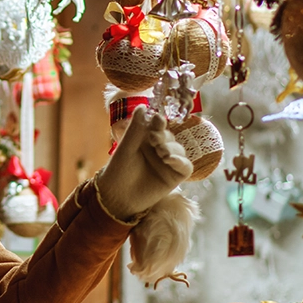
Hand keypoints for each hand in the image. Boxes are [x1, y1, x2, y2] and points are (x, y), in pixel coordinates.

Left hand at [95, 106, 191, 220]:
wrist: (117, 196)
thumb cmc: (118, 170)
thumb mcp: (126, 147)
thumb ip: (136, 128)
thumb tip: (143, 107)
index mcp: (146, 139)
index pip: (158, 125)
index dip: (160, 121)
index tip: (157, 119)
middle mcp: (159, 148)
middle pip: (171, 136)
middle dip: (164, 136)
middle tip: (154, 139)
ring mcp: (168, 162)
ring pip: (179, 149)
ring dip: (172, 148)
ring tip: (160, 152)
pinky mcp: (175, 176)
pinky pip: (185, 166)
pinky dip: (180, 161)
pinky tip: (169, 160)